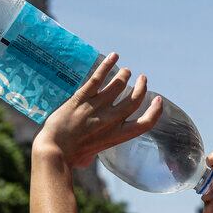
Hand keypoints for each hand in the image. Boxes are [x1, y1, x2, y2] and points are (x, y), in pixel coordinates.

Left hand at [32, 53, 162, 167]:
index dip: (155, 111)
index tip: (158, 100)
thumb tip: (90, 153)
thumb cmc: (71, 156)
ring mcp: (97, 108)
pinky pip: (98, 78)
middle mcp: (111, 121)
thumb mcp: (92, 154)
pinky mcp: (82, 98)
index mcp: (117, 136)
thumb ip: (97, 146)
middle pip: (134, 100)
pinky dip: (108, 65)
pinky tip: (114, 56)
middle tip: (142, 79)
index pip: (145, 123)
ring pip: (118, 85)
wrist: (54, 150)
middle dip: (141, 87)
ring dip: (124, 76)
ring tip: (126, 71)